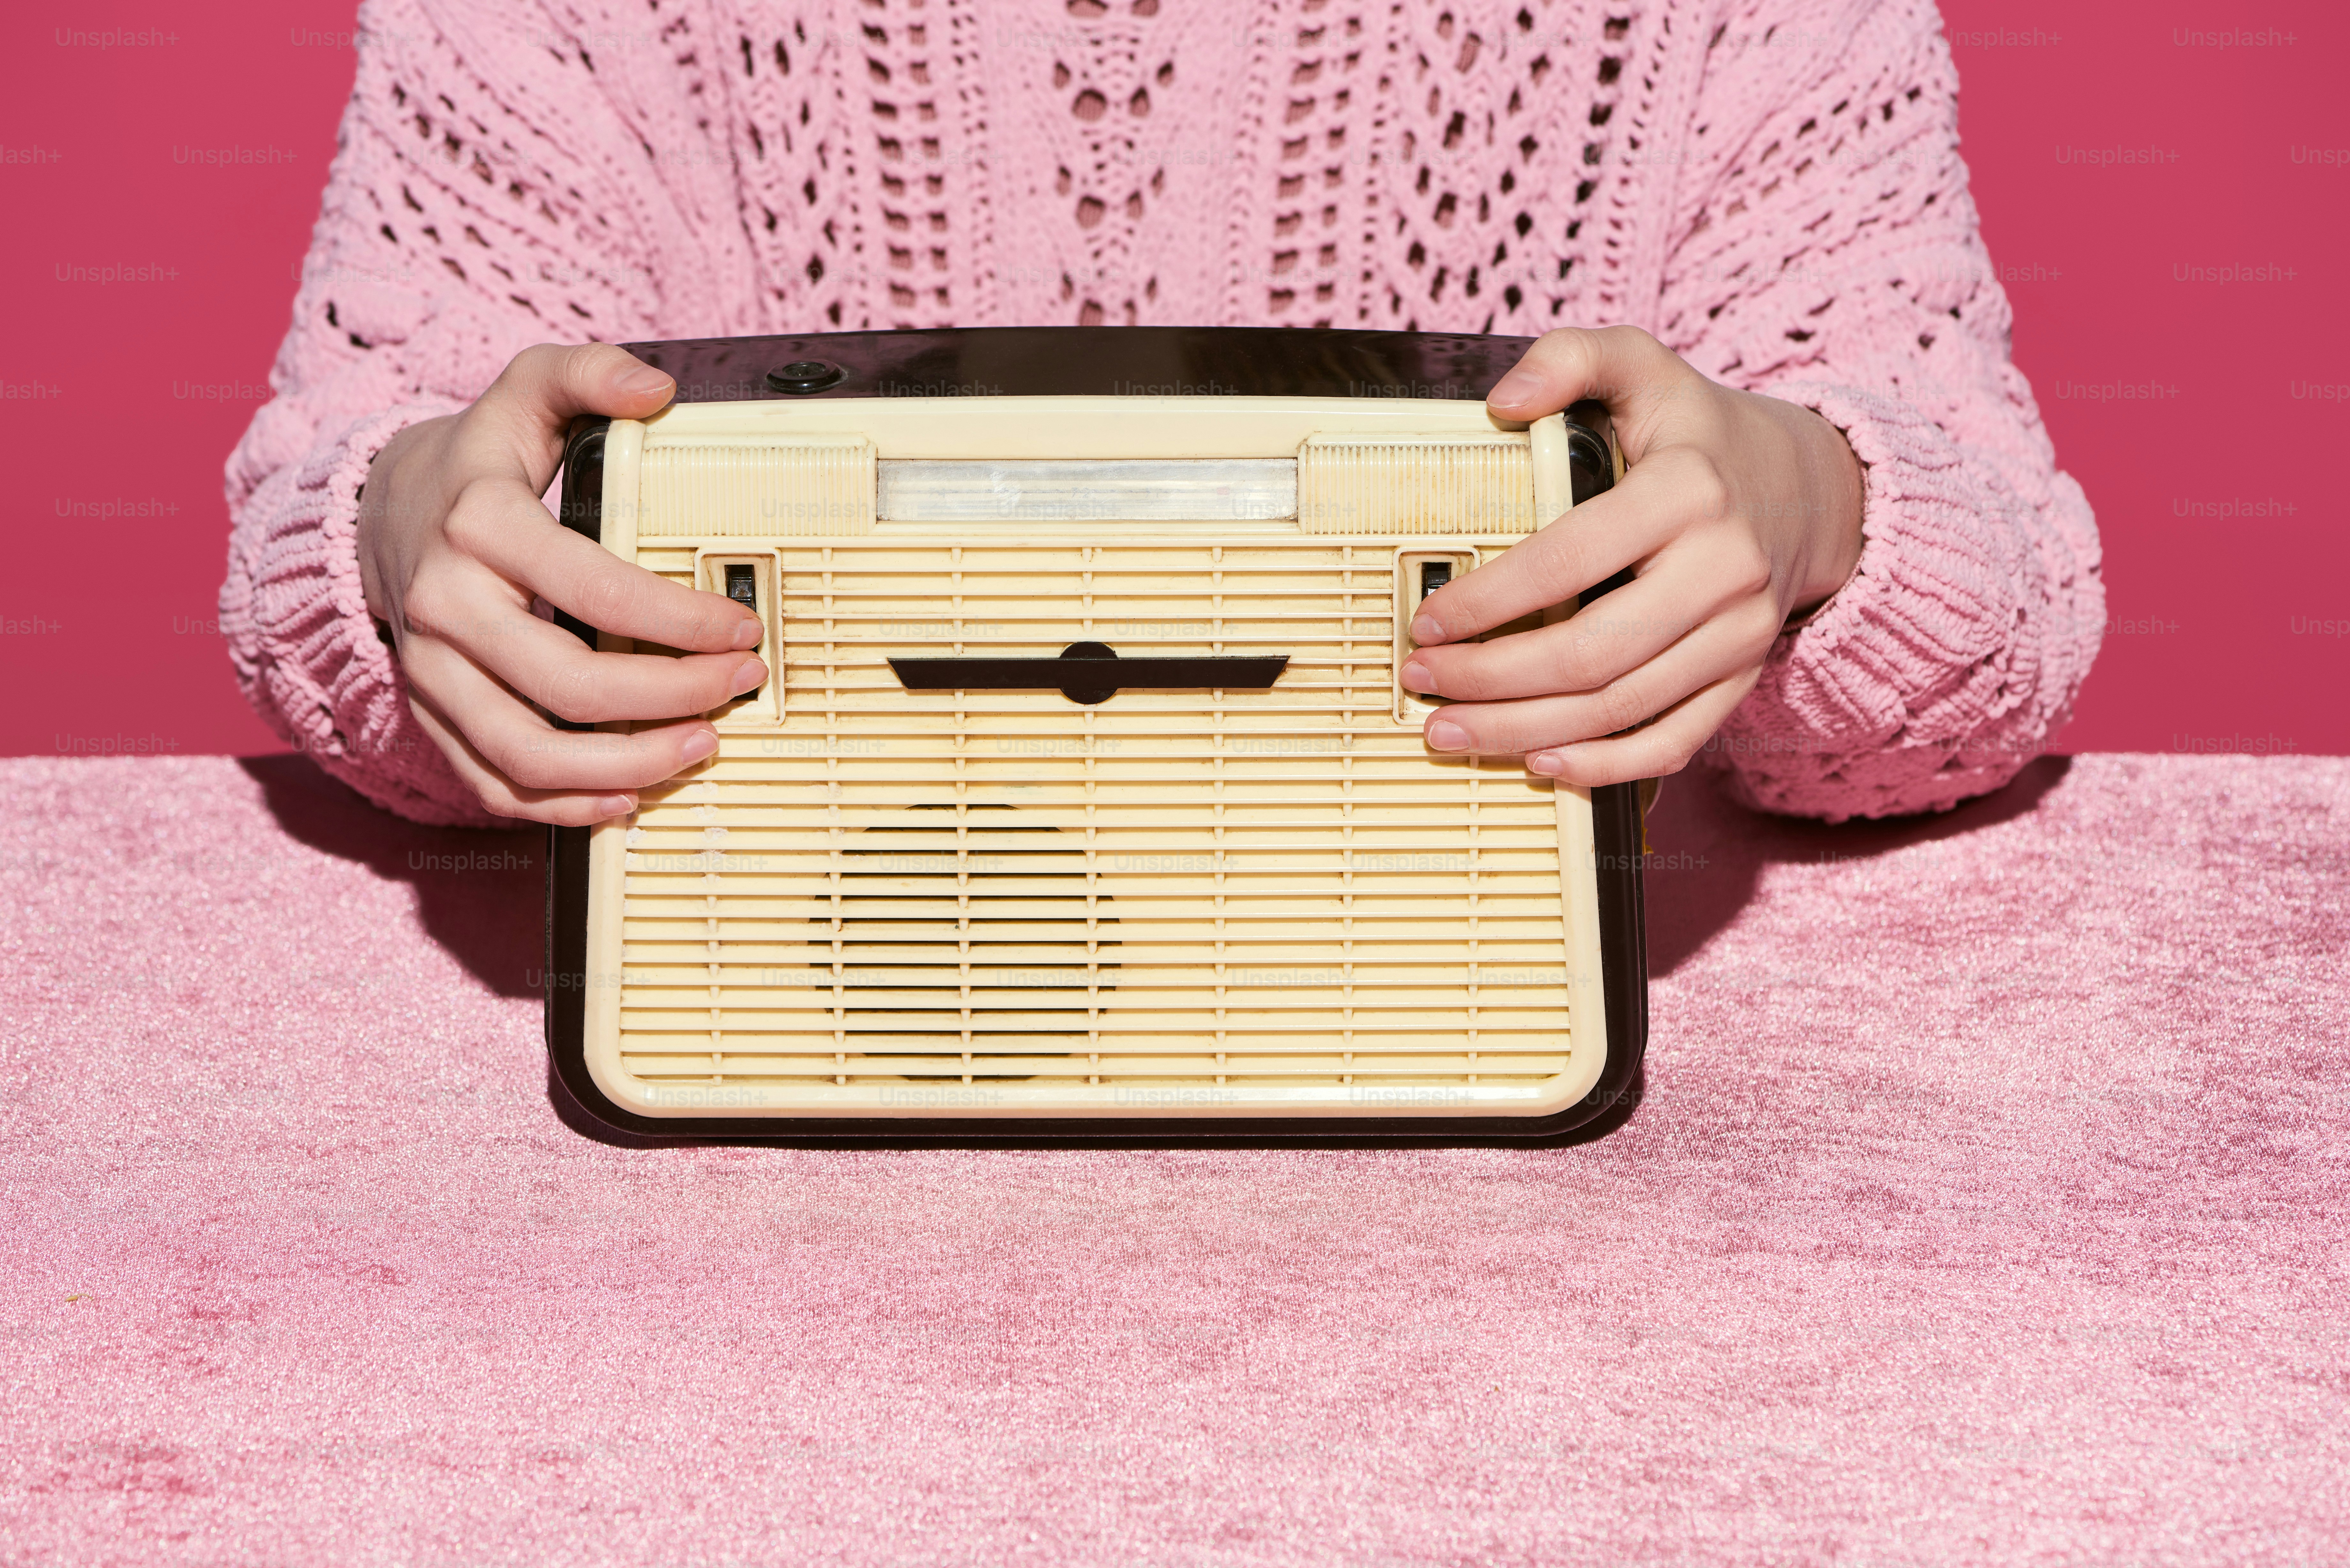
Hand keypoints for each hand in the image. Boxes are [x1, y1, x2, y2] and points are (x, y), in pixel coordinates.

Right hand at [356, 343, 765, 824]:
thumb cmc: (474, 461)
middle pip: (570, 684)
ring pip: (530, 753)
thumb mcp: (524, 392)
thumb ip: (588, 374)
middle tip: (738, 689)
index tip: (742, 629)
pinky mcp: (430, 715)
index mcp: (479, 526)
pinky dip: (564, 807)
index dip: (681, 621)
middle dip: (671, 698)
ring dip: (627, 767)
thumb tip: (657, 387)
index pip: (597, 590)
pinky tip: (628, 797)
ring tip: (700, 749)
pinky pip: (494, 785)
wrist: (377, 510)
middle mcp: (445, 605)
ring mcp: (431, 670)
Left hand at [1400, 326, 1865, 785]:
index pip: (1568, 559)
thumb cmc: (1699, 433)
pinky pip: (1671, 743)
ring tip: (1450, 731)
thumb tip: (1502, 398)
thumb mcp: (1642, 365)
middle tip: (1421, 682)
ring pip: (1619, 709)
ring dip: (1524, 732)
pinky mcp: (1741, 678)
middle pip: (1591, 653)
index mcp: (1688, 492)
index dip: (1488, 598)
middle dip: (1491, 679)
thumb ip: (1571, 358)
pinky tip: (1539, 763)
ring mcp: (1738, 634)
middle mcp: (1721, 570)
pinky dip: (1602, 766)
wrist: (1807, 488)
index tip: (1426, 618)